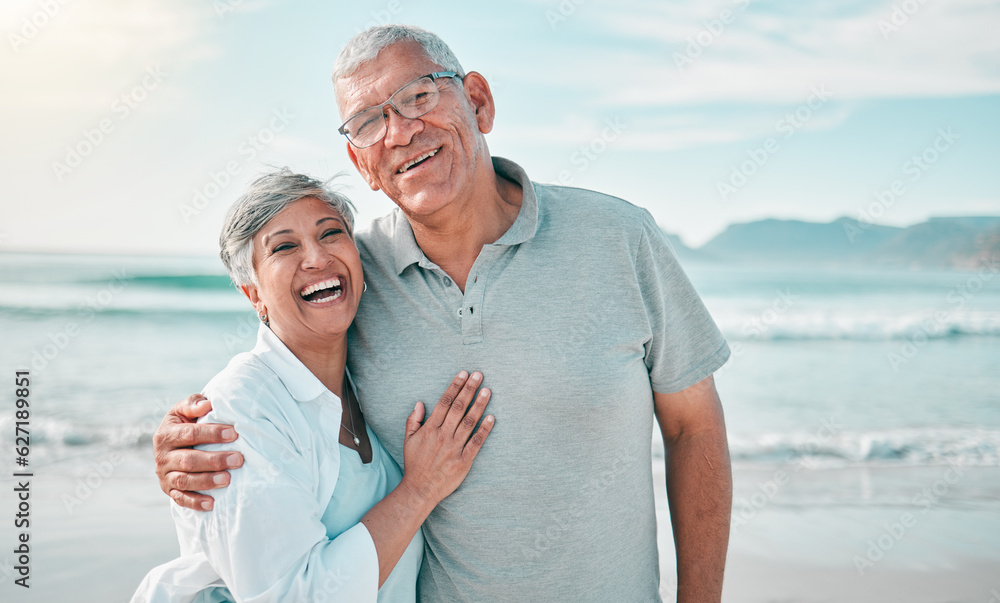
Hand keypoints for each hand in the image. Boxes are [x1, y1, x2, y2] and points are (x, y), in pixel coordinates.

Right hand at [153, 394, 243, 510]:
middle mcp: (162, 456)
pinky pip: (180, 499)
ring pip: (184, 481)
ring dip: (207, 481)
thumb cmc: (186, 423)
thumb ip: (194, 404)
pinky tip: (212, 504)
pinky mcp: (169, 490)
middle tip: (238, 459)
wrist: (173, 443)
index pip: (190, 434)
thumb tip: (207, 405)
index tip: (234, 434)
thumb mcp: (184, 410)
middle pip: (188, 460)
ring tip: (228, 480)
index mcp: (166, 434)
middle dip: (214, 460)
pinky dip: (195, 502)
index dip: (212, 434)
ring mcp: (164, 475)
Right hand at [399, 371, 494, 507]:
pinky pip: (476, 442)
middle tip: (479, 375)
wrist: (420, 489)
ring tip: (487, 391)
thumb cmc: (415, 464)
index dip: (455, 386)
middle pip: (458, 408)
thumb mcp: (408, 440)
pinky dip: (485, 429)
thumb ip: (413, 421)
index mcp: (430, 429)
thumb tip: (419, 403)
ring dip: (479, 405)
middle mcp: (443, 436)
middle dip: (469, 389)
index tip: (463, 374)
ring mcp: (454, 448)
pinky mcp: (464, 460)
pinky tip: (492, 417)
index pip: (444, 402)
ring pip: (469, 422)